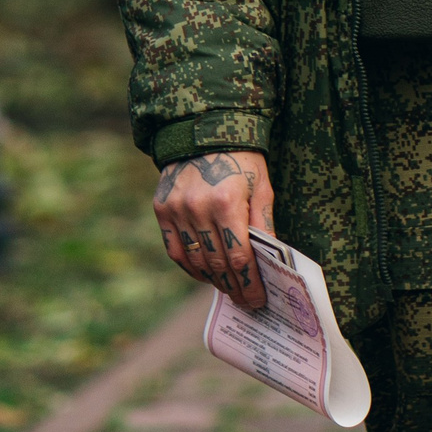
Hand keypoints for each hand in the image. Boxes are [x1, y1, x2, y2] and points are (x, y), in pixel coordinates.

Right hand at [153, 149, 274, 309]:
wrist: (204, 131)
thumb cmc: (242, 160)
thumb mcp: (262, 186)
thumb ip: (264, 223)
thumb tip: (269, 261)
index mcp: (227, 202)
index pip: (239, 256)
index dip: (249, 283)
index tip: (258, 299)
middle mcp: (198, 208)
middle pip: (216, 263)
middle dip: (234, 286)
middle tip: (245, 301)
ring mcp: (176, 210)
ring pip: (195, 261)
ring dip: (212, 280)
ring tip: (228, 288)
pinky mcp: (161, 209)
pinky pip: (175, 250)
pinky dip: (190, 267)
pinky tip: (204, 273)